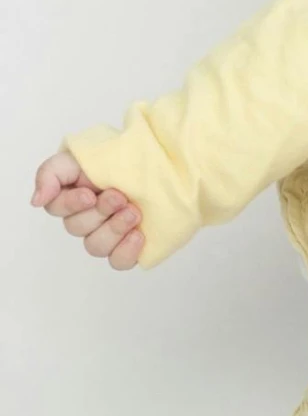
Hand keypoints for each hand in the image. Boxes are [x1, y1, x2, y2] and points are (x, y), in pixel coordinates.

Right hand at [32, 151, 143, 269]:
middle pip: (77, 227)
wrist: (165, 160)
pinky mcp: (130, 244)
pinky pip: (119, 262)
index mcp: (72, 194)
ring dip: (114, 229)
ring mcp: (109, 232)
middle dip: (100, 211)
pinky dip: (126, 251)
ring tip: (134, 212)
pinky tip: (138, 235)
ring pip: (96, 247)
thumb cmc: (121, 155)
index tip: (90, 193)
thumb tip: (36, 201)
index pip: (56, 208)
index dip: (71, 204)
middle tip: (120, 197)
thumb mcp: (82, 153)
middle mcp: (87, 217)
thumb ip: (52, 173)